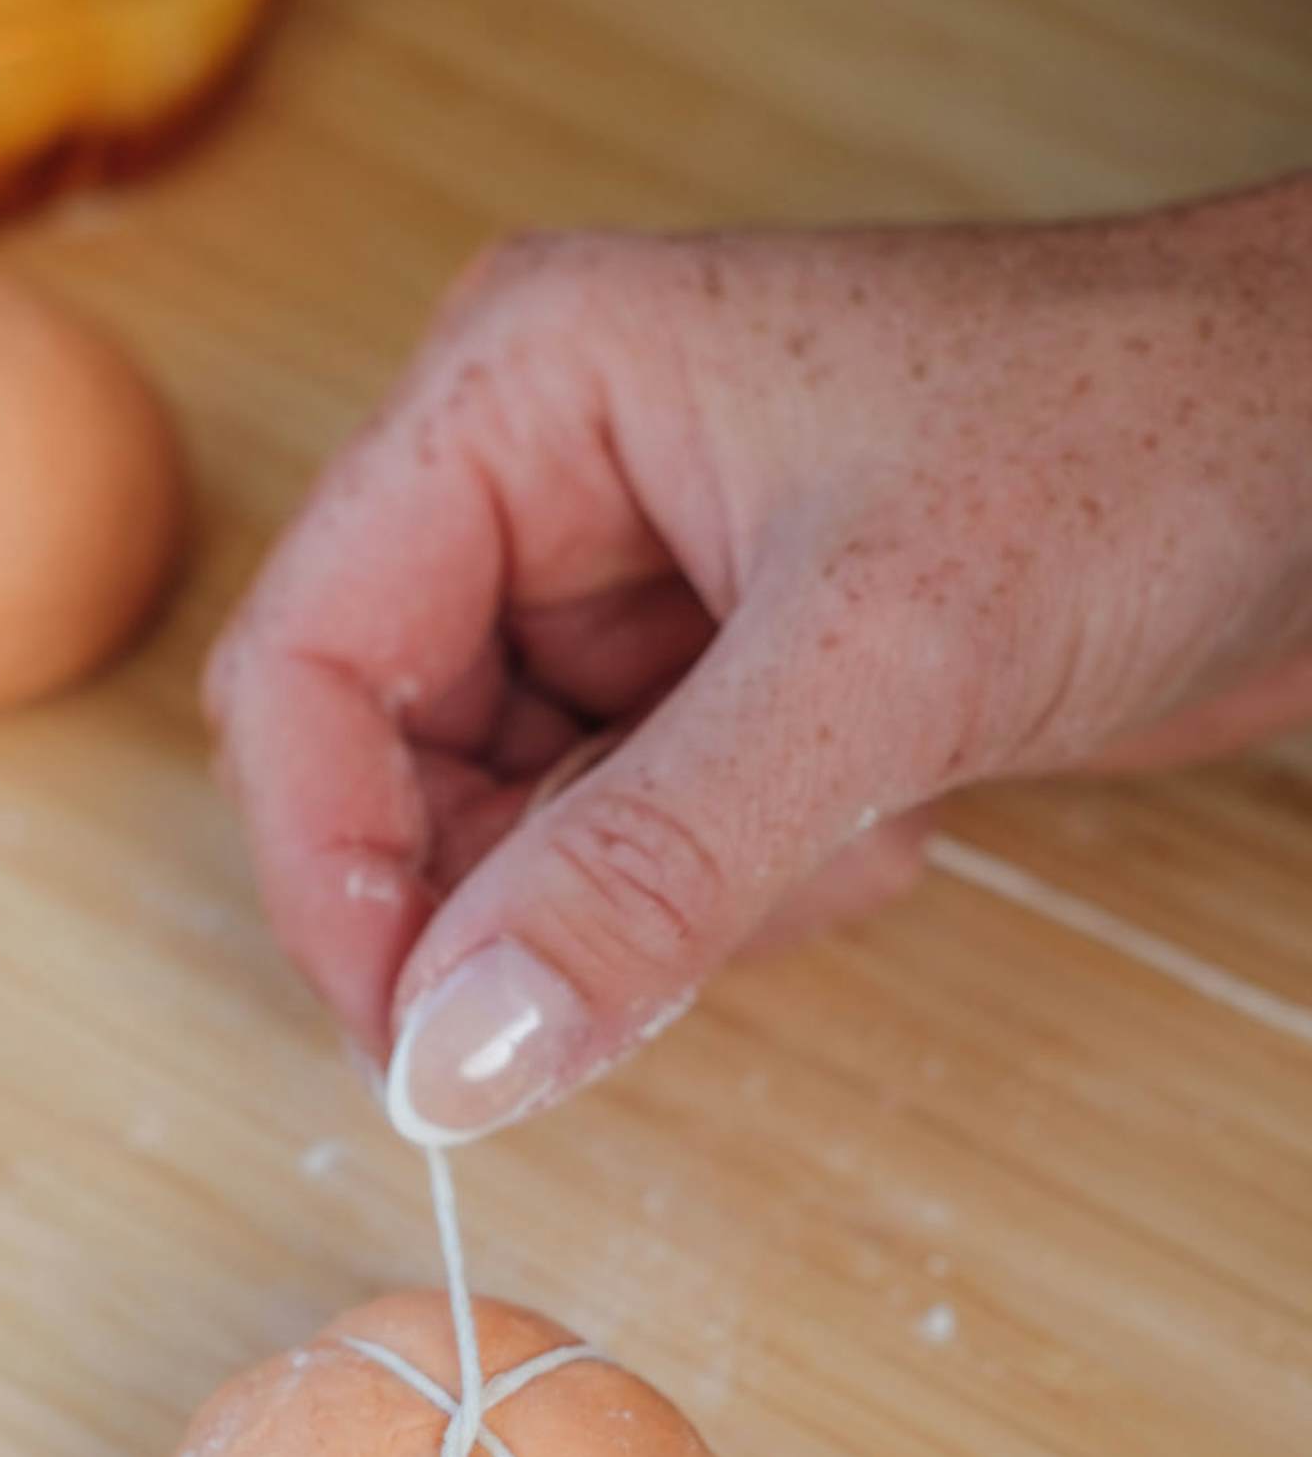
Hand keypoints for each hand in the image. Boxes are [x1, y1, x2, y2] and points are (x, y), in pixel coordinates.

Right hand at [209, 177, 1311, 1137]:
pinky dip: (740, 896)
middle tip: (659, 963)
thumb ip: (646, 872)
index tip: (410, 1048)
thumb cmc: (1148, 444)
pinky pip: (632, 861)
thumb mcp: (876, 667)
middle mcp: (544, 489)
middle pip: (397, 774)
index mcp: (520, 396)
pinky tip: (881, 812)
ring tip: (844, 825)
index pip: (308, 666)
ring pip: (520, 842)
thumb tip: (453, 1059)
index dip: (332, 873)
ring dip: (662, 905)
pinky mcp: (713, 687)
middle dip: (525, 902)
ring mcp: (628, 594)